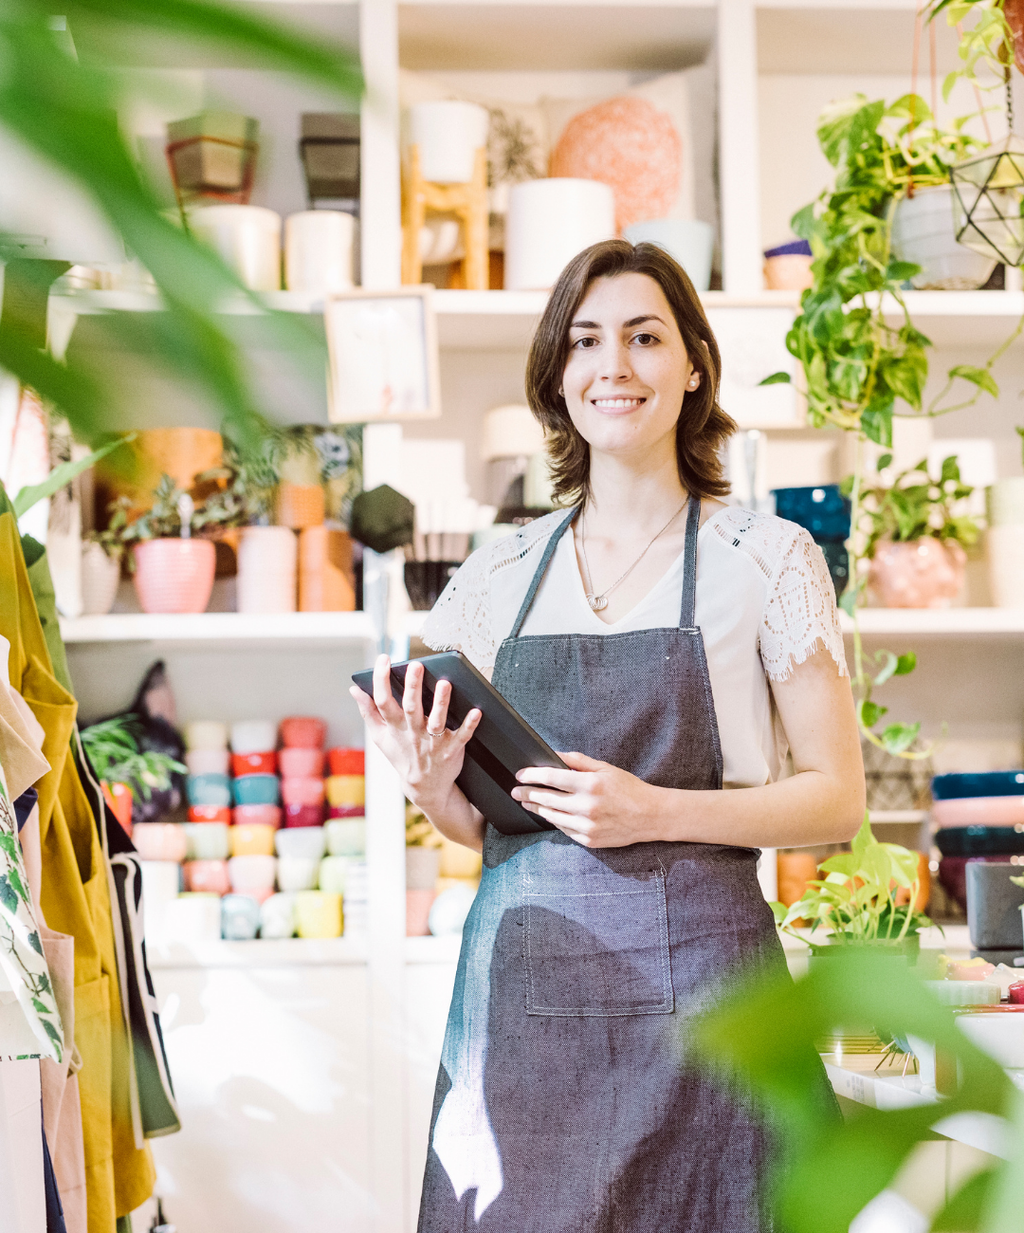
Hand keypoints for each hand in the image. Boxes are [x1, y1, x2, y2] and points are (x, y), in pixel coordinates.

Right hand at [349, 654, 480, 810]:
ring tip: (444, 683)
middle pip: (411, 707)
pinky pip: (462, 736)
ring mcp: (433, 742)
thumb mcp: (380, 736)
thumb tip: (353, 690)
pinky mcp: (451, 749)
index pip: (383, 701)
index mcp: (395, 727)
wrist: (423, 787)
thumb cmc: (402, 754)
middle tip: (415, 665)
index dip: (381, 680)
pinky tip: (476, 711)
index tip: (383, 659)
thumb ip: (368, 712)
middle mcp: (413, 732)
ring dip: (441, 703)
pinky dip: (469, 725)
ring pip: (437, 721)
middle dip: (412, 687)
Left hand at [511, 751, 664, 846]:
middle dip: (527, 794)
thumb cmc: (628, 788)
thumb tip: (553, 754)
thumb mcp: (604, 768)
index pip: (551, 778)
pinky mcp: (589, 840)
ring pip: (552, 817)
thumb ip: (577, 761)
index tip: (520, 775)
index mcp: (590, 784)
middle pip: (546, 799)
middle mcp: (587, 806)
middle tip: (516, 791)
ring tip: (527, 803)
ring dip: (537, 809)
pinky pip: (564, 830)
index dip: (531, 775)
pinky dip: (555, 821)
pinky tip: (549, 814)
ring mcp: (587, 826)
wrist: (650, 816)